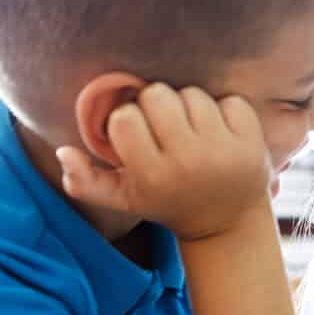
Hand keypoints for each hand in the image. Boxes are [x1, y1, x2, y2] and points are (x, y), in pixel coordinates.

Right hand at [57, 83, 272, 239]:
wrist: (227, 220)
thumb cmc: (168, 202)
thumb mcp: (124, 199)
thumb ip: (84, 182)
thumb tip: (61, 152)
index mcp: (152, 175)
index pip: (125, 118)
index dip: (127, 120)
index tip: (137, 136)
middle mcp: (188, 162)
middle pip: (157, 95)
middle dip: (156, 105)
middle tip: (164, 127)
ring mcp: (223, 150)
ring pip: (192, 93)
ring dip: (189, 106)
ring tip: (191, 130)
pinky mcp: (252, 141)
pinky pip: (229, 100)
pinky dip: (224, 110)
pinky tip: (220, 132)